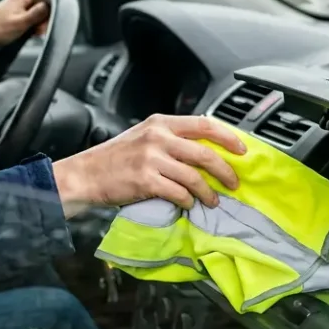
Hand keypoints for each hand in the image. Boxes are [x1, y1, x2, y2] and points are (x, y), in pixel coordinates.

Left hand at [0, 0, 51, 58]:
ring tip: (35, 32)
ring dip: (40, 21)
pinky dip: (33, 22)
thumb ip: (38, 13)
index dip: (53, 7)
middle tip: (41, 29)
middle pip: (44, 2)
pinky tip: (31, 31)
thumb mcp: (21, 23)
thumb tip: (52, 5)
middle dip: (46, 16)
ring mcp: (20, 2)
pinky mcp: (18, 9)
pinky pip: (32, 13)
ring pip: (39, 9)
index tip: (49, 20)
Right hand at [50, 114, 246, 218]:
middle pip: (205, 153)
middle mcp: (157, 137)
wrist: (86, 174)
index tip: (243, 151)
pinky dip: (188, 201)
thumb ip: (170, 138)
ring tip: (212, 200)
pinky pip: (178, 193)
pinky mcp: (146, 180)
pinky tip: (188, 205)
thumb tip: (205, 148)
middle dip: (225, 171)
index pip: (204, 125)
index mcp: (160, 122)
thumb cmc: (115, 158)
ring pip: (194, 177)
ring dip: (208, 192)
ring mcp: (151, 159)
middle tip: (233, 183)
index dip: (228, 138)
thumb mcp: (143, 137)